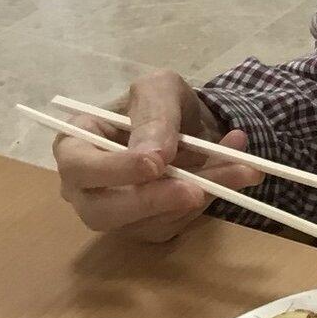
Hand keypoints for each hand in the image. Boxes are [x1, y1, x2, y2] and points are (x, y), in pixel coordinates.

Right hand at [53, 70, 262, 242]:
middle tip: (196, 190)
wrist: (191, 124)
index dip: (113, 170)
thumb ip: (155, 116)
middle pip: (103, 212)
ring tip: (241, 167)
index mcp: (75, 146)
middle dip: (153, 201)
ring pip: (149, 221)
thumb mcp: (159, 90)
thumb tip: (154, 155)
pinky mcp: (149, 227)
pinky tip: (237, 173)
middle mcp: (86, 189)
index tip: (156, 163)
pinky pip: (177, 223)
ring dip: (199, 195)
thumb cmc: (160, 103)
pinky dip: (212, 199)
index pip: (78, 168)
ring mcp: (117, 213)